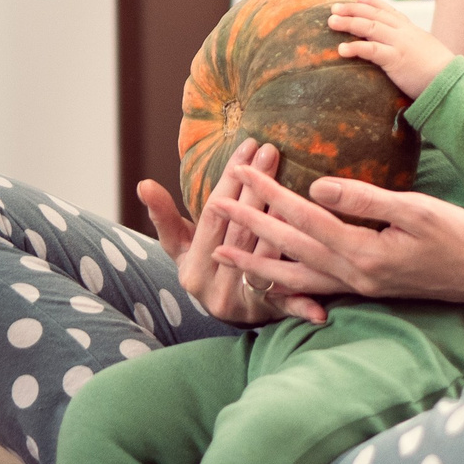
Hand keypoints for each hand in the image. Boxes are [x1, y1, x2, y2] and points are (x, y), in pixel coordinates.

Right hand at [136, 141, 326, 326]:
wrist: (225, 311)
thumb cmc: (204, 266)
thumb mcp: (180, 245)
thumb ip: (164, 215)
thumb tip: (143, 184)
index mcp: (192, 269)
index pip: (213, 216)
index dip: (229, 181)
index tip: (248, 146)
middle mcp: (215, 290)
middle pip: (242, 232)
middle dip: (259, 189)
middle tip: (273, 151)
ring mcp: (242, 305)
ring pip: (267, 258)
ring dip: (284, 223)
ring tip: (299, 187)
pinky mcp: (268, 317)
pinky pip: (287, 305)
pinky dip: (303, 301)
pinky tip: (320, 295)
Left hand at [209, 163, 463, 308]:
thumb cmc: (459, 237)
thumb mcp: (416, 210)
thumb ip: (365, 200)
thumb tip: (316, 188)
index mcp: (364, 255)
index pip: (303, 220)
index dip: (269, 195)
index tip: (241, 172)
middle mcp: (354, 277)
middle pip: (289, 249)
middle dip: (250, 226)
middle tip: (215, 205)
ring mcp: (359, 288)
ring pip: (295, 277)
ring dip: (257, 262)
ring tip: (223, 253)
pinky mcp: (366, 289)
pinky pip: (313, 288)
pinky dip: (285, 281)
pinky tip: (270, 275)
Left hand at [327, 0, 455, 99]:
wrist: (453, 82)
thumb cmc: (441, 73)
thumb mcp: (426, 53)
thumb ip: (414, 49)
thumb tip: (408, 54)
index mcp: (410, 30)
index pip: (388, 11)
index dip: (371, 3)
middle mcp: (404, 32)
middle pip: (374, 14)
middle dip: (352, 9)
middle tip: (333, 7)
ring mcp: (400, 44)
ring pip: (369, 27)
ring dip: (348, 22)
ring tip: (331, 21)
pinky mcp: (396, 59)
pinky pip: (371, 50)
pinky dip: (355, 47)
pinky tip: (341, 49)